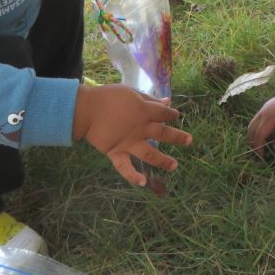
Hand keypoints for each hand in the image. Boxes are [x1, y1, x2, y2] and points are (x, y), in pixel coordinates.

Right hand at [72, 83, 191, 185]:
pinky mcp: (116, 153)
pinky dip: (133, 176)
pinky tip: (143, 182)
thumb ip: (149, 99)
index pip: (164, 114)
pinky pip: (125, 167)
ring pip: (150, 153)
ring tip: (175, 166)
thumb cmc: (108, 97)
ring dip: (164, 161)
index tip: (176, 116)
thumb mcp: (131, 92)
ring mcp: (129, 143)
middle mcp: (140, 129)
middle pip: (163, 134)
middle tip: (189, 141)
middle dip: (178, 137)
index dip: (172, 114)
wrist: (86, 109)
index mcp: (144, 111)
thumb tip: (167, 102)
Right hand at [246, 81, 274, 157]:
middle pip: (251, 130)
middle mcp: (263, 113)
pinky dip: (257, 128)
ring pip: (252, 123)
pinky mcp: (267, 106)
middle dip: (252, 142)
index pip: (259, 136)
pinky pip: (257, 119)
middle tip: (258, 152)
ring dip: (253, 135)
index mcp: (269, 119)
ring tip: (260, 144)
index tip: (262, 157)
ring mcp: (264, 108)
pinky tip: (266, 133)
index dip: (259, 148)